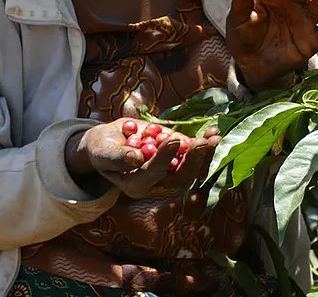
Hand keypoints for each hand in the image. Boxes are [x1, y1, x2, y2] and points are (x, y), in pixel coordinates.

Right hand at [65, 118, 213, 198]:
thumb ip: (118, 157)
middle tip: (201, 143)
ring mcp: (169, 172)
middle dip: (192, 161)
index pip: (153, 174)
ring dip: (204, 154)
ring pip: (191, 169)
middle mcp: (155, 183)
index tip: (173, 139)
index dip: (164, 158)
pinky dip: (205, 145)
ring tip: (214, 137)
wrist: (110, 142)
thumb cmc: (103, 148)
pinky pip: (194, 156)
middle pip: (179, 178)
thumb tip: (136, 158)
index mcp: (135, 185)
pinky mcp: (177, 159)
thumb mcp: (103, 151)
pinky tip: (214, 133)